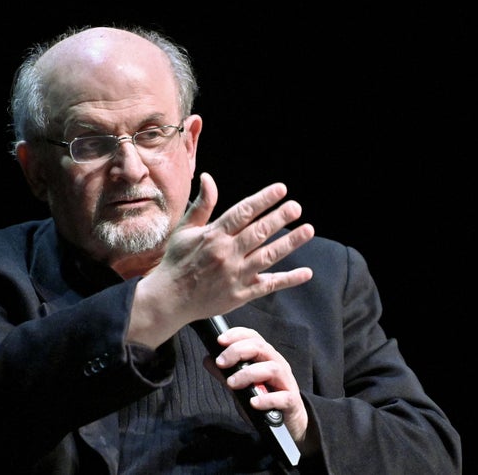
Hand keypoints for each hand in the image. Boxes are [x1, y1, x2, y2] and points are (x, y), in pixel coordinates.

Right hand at [131, 172, 313, 346]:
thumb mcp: (185, 230)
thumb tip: (209, 178)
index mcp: (213, 236)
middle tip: (296, 207)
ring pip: (268, 256)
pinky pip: (269, 285)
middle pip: (259, 232)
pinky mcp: (241, 294)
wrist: (169, 300)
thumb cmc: (176, 262)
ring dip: (290, 243)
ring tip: (308, 230)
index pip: (243, 212)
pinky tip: (306, 272)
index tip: (281, 190)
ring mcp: (236, 275)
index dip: (263, 199)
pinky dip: (288, 279)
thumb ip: (202, 205)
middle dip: (280, 218)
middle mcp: (227, 254)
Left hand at [214, 326, 309, 446]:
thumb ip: (226, 373)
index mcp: (265, 356)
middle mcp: (277, 364)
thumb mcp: (242, 385)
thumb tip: (208, 359)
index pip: (253, 337)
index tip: (219, 340)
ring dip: (248, 374)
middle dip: (238, 351)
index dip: (237, 334)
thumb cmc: (264, 397)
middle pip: (261, 347)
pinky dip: (266, 399)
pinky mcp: (291, 401)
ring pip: (271, 368)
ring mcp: (286, 381)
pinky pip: (282, 397)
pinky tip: (253, 403)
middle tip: (221, 363)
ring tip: (231, 384)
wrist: (288, 422)